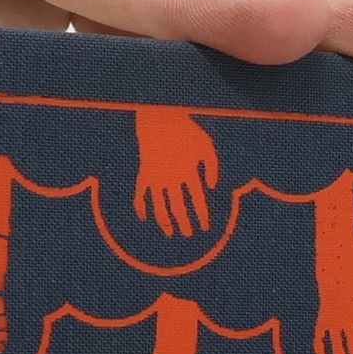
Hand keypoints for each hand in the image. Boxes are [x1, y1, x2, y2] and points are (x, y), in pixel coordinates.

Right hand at [134, 108, 219, 235]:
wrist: (162, 118)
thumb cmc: (187, 132)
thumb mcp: (206, 145)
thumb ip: (213, 166)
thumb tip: (212, 188)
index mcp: (189, 171)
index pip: (198, 200)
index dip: (202, 216)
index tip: (205, 227)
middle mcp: (172, 177)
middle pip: (179, 208)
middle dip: (185, 224)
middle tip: (189, 234)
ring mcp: (156, 177)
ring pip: (160, 207)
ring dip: (165, 222)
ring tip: (171, 233)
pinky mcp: (144, 174)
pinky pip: (139, 195)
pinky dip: (140, 207)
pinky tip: (144, 218)